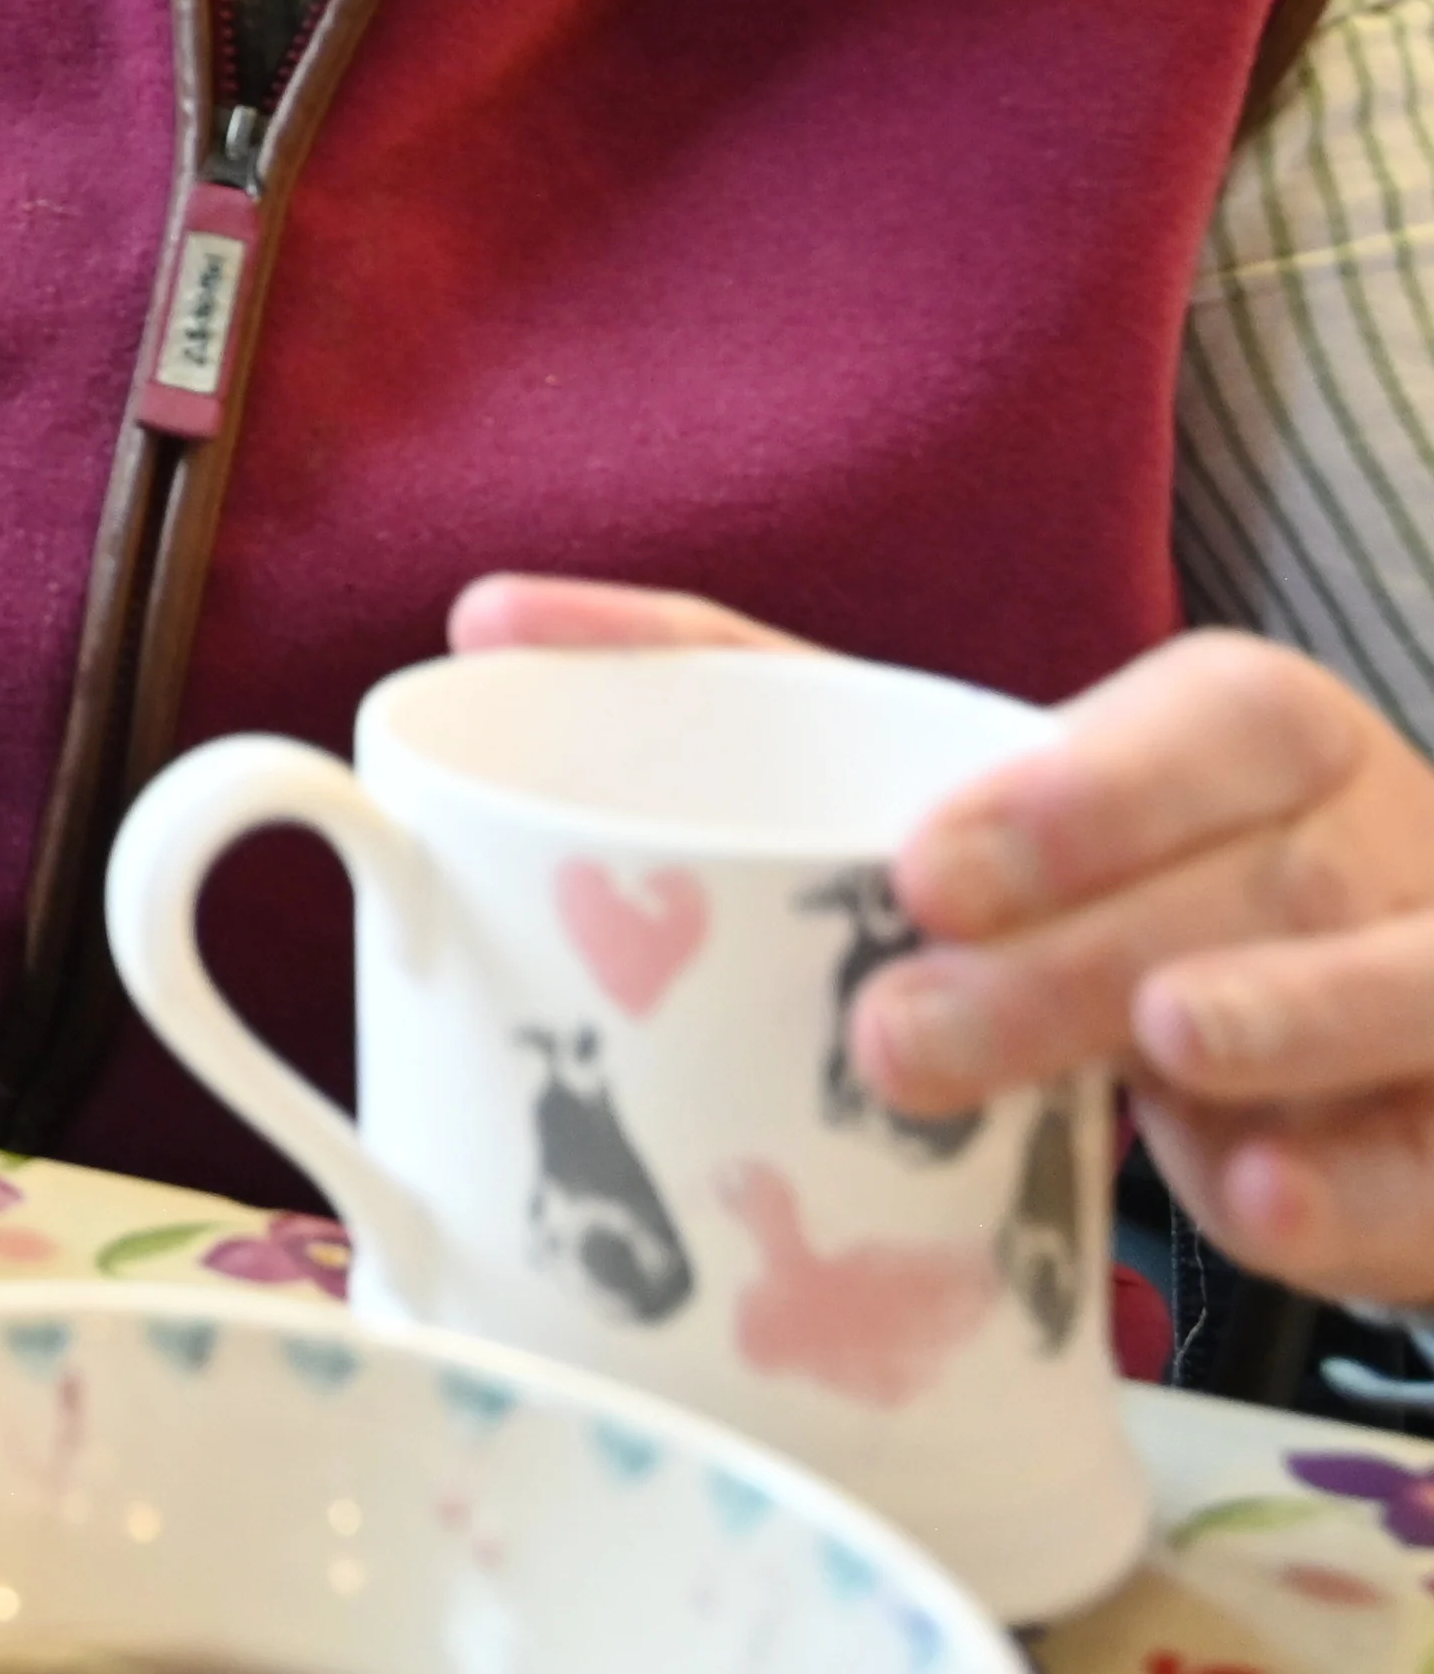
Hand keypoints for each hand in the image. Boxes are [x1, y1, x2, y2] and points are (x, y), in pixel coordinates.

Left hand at [453, 586, 1433, 1305]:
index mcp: (1252, 734)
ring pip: (1399, 993)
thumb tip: (484, 618)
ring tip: (1155, 1062)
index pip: (1202, 725)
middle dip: (1079, 962)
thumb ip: (747, 688)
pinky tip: (1255, 1207)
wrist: (1386, 1028)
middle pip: (1254, 884)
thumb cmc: (1123, 875)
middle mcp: (1376, 846)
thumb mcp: (973, 774)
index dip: (1076, 792)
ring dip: (1270, 1034)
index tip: (921, 868)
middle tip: (900, 1037)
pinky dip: (1355, 1195)